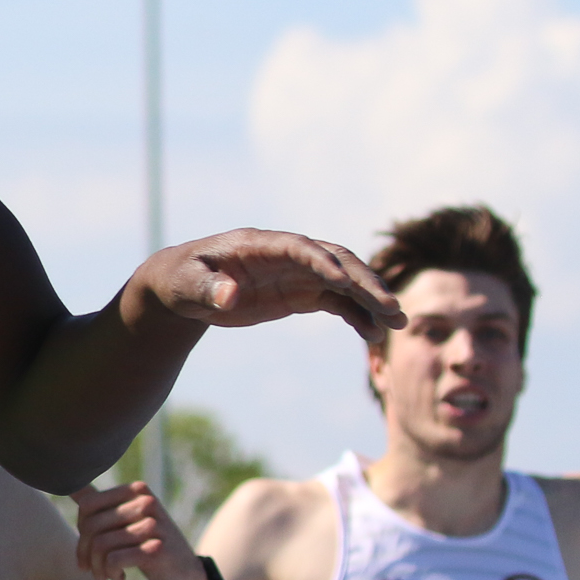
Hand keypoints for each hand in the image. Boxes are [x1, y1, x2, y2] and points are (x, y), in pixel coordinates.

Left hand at [69, 480, 215, 579]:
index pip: (87, 505)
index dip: (81, 530)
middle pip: (91, 526)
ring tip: (104, 576)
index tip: (88, 548)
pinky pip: (113, 560)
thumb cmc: (148, 546)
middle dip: (85, 552)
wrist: (185, 575)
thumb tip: (69, 485)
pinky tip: (120, 578)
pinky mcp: (157, 550)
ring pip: (100, 545)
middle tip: (91, 568)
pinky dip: (110, 573)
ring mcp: (154, 525)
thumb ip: (100, 504)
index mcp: (136, 490)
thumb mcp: (127, 521)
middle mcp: (147, 502)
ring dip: (97, 568)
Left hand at [138, 230, 402, 342]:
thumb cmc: (182, 279)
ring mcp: (298, 273)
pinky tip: (374, 334)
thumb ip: (208, 289)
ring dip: (371, 300)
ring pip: (344, 282)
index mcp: (260, 244)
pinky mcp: (300, 293)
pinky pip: (337, 302)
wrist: (185, 287)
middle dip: (364, 283)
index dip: (323, 263)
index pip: (300, 248)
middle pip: (335, 262)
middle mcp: (287, 255)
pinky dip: (356, 316)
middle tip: (391, 307)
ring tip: (397, 324)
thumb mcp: (187, 285)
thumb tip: (229, 296)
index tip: (344, 283)